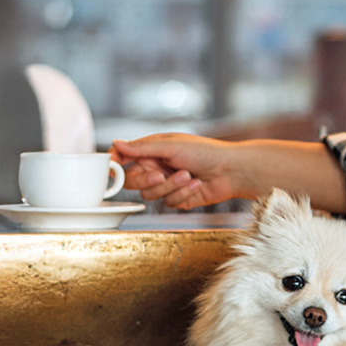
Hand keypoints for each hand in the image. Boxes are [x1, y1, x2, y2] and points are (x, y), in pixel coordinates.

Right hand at [110, 134, 241, 209]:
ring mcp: (167, 184)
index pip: (124, 158)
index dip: (116, 164)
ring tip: (188, 175)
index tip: (113, 168)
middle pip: (132, 181)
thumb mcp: (171, 145)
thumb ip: (142, 147)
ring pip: (150, 194)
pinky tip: (197, 184)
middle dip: (145, 180)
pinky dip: (183, 193)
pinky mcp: (178, 198)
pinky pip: (169, 202)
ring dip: (170, 186)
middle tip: (159, 176)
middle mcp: (156, 168)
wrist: (231, 170)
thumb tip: (116, 143)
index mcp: (152, 151)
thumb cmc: (205, 151)